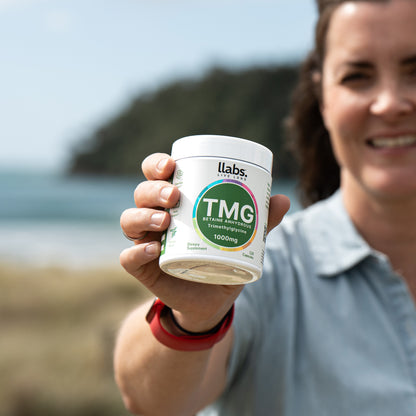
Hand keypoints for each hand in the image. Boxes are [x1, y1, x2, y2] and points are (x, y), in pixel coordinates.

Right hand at [119, 152, 289, 331]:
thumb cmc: (225, 259)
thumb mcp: (244, 239)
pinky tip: (154, 249)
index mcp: (177, 203)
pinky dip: (136, 252)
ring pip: (130, 219)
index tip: (172, 164)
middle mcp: (157, 217)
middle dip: (154, 189)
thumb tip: (283, 199)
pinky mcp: (144, 268)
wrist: (214, 299)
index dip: (157, 164)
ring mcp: (147, 241)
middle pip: (142, 192)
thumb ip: (261, 221)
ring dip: (144, 215)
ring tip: (166, 220)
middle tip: (175, 195)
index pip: (156, 174)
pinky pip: (128, 257)